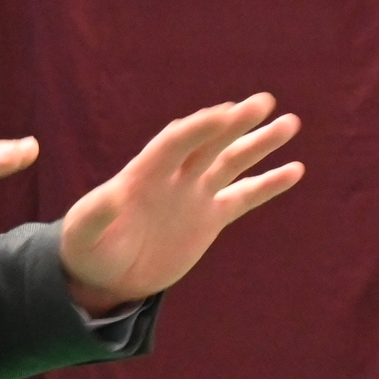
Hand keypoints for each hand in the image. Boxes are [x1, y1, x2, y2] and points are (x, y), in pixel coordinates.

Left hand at [58, 95, 303, 312]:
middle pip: (209, 143)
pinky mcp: (210, 218)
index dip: (199, 129)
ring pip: (232, 162)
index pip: (176, 143)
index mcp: (143, 174)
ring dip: (260, 144)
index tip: (226, 113)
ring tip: (291, 123)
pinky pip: (244, 197)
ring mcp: (194, 194)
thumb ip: (95, 216)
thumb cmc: (87, 250)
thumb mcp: (83, 236)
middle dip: (235, 124)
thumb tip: (110, 198)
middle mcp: (173, 177)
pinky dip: (269, 184)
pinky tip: (295, 169)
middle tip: (264, 102)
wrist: (105, 276)